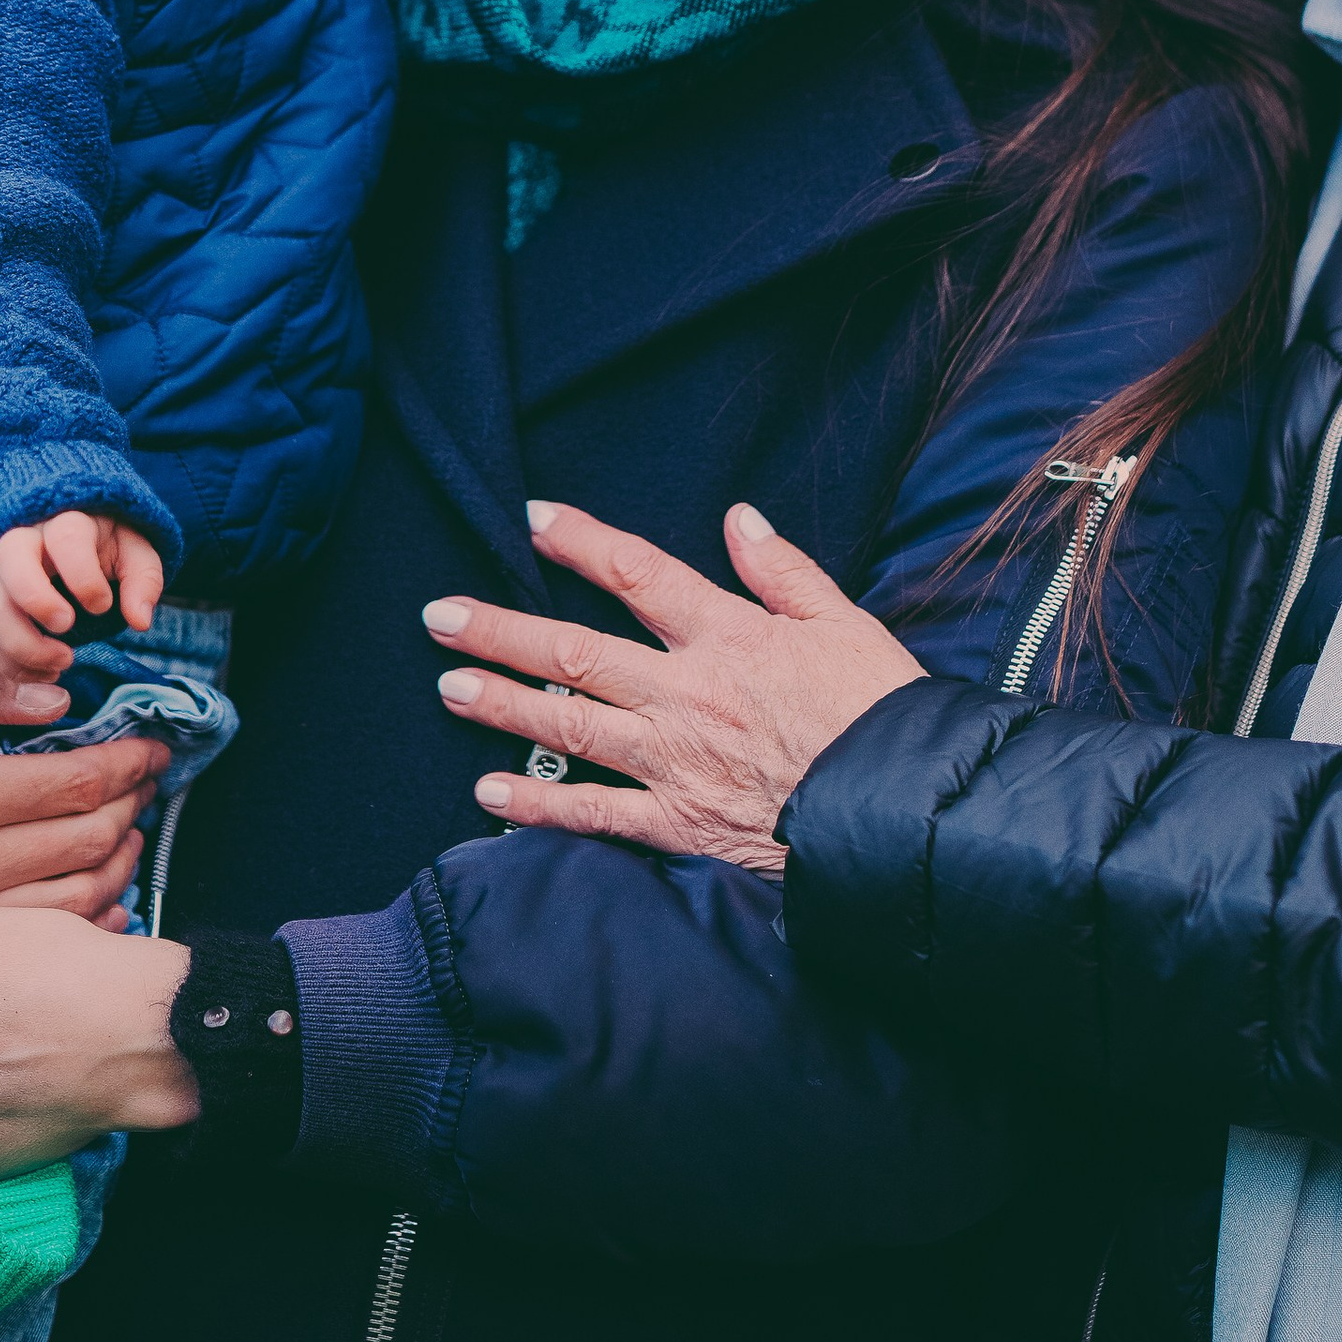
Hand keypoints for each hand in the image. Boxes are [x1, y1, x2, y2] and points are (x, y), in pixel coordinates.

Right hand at [0, 513, 164, 673]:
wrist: (80, 552)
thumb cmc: (109, 549)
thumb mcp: (136, 555)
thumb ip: (144, 580)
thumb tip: (139, 620)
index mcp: (67, 520)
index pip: (66, 535)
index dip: (83, 575)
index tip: (103, 605)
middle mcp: (26, 540)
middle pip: (10, 558)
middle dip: (37, 599)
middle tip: (68, 627)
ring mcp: (1, 573)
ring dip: (23, 643)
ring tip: (63, 663)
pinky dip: (11, 664)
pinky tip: (45, 675)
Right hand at [0, 650, 170, 944]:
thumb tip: (59, 695)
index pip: (75, 784)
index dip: (129, 764)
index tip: (154, 749)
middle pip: (86, 841)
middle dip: (134, 807)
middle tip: (147, 786)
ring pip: (73, 900)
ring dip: (120, 862)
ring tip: (131, 831)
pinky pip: (31, 943)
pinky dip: (85, 919)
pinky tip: (103, 895)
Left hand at [424, 498, 920, 874]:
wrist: (901, 810)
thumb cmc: (880, 713)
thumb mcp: (844, 621)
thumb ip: (784, 570)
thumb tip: (739, 519)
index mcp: (728, 637)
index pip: (638, 573)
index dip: (580, 541)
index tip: (532, 519)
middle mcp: (685, 694)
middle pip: (575, 653)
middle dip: (501, 631)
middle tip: (440, 616)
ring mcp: (674, 761)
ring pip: (568, 726)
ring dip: (502, 704)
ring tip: (448, 685)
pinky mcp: (677, 823)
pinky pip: (594, 812)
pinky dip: (539, 804)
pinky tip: (490, 792)